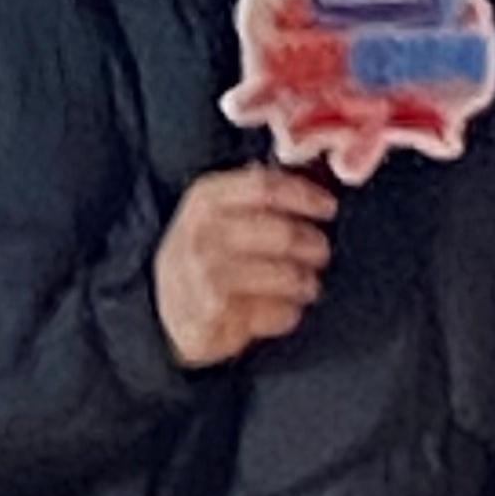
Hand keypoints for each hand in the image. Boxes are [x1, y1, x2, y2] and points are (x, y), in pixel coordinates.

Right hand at [151, 165, 336, 368]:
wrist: (166, 309)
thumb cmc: (203, 255)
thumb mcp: (214, 214)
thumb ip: (253, 195)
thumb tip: (307, 181)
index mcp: (205, 199)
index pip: (264, 188)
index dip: (304, 196)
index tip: (328, 207)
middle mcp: (203, 234)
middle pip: (281, 233)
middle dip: (311, 244)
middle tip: (320, 251)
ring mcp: (208, 275)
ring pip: (284, 275)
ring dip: (305, 282)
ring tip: (307, 284)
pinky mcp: (217, 314)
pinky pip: (275, 312)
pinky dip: (288, 313)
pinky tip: (284, 309)